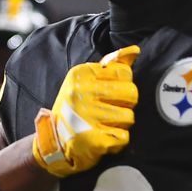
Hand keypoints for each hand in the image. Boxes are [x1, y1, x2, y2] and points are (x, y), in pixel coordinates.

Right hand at [32, 45, 138, 177]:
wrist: (56, 139)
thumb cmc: (75, 106)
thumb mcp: (87, 80)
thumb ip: (111, 65)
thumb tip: (135, 50)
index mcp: (82, 75)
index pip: (124, 73)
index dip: (123, 85)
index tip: (110, 93)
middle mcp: (82, 93)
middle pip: (131, 94)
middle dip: (126, 104)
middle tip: (111, 109)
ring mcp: (88, 117)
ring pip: (129, 117)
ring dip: (121, 123)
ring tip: (106, 124)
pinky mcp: (94, 140)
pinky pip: (124, 137)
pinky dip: (117, 139)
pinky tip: (104, 136)